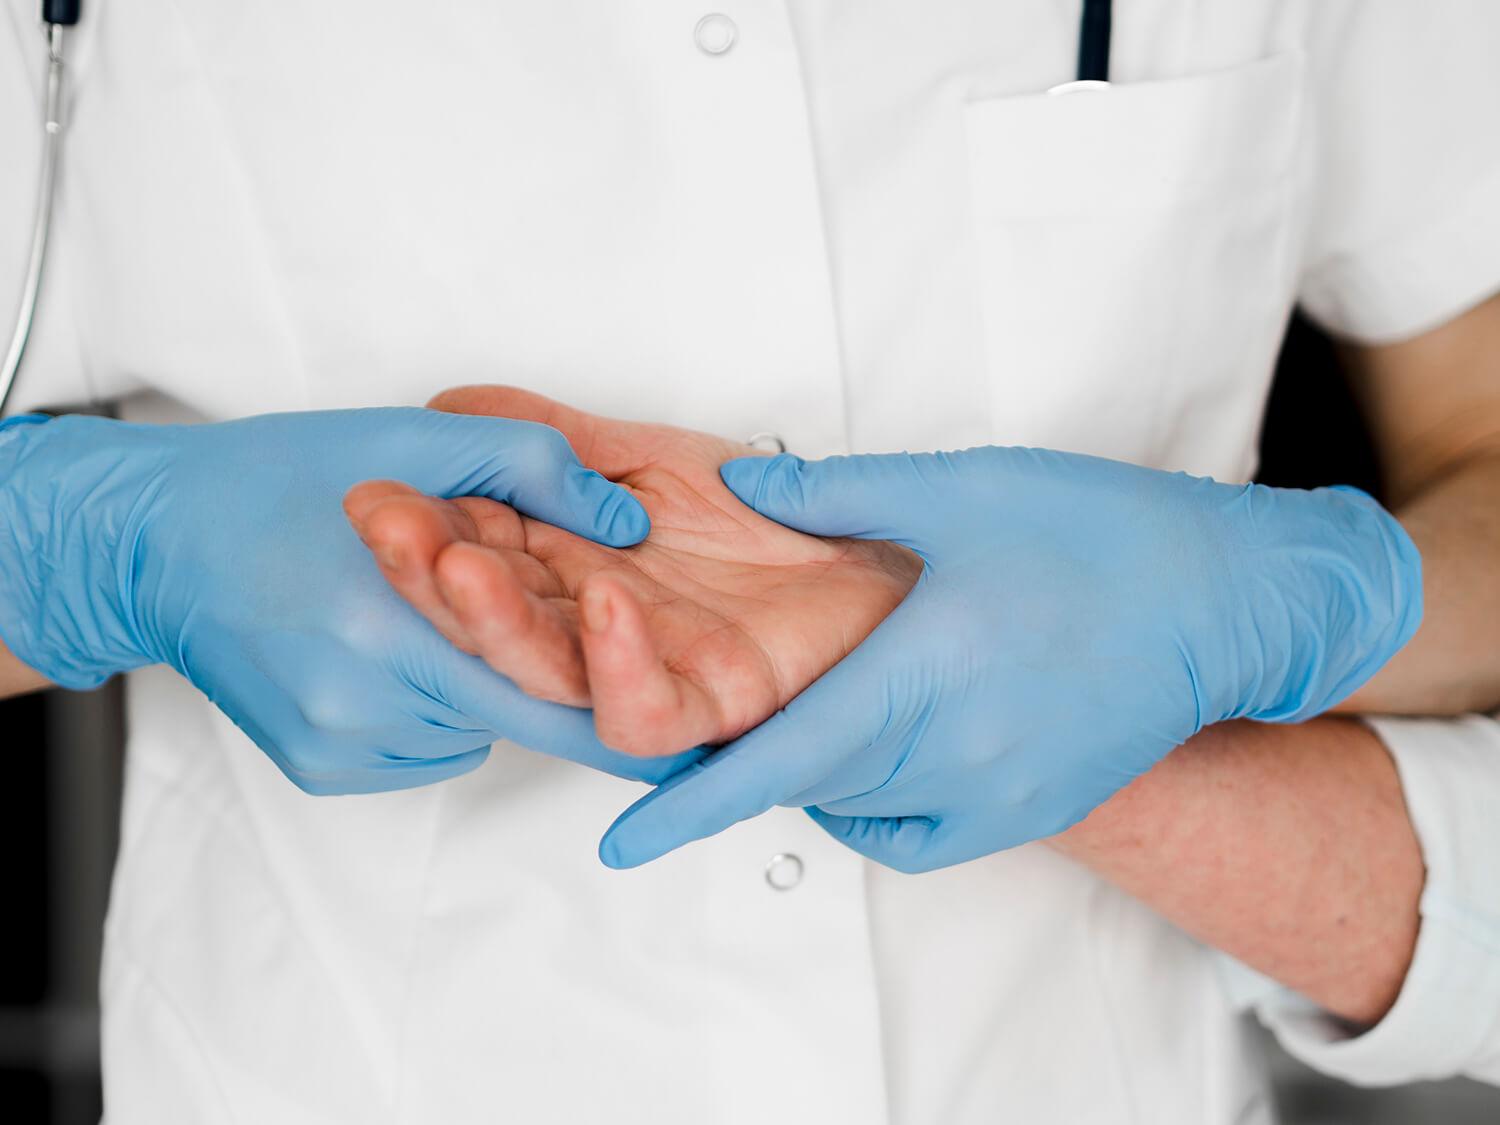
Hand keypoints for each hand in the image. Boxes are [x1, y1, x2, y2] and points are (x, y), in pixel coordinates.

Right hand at [0, 408, 691, 792]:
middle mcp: (368, 709)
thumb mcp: (415, 439)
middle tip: (608, 639)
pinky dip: (436, 702)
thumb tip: (625, 526)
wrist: (152, 541)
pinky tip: (397, 644)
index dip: (625, 693)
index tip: (685, 706)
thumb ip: (533, 466)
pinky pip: (424, 747)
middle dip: (556, 669)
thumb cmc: (275, 481)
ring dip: (484, 676)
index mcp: (396, 630)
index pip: (551, 692)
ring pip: (470, 726)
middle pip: (515, 711)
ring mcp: (341, 748)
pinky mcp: (320, 768)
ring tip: (438, 605)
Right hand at [345, 386, 922, 754]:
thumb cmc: (757, 519)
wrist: (870, 553)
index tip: (374, 494)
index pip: (472, 565)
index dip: (422, 536)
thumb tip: (446, 406)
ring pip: (550, 679)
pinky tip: (605, 601)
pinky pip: (648, 713)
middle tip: (390, 527)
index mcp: (560, 581)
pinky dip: (619, 664)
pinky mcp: (710, 711)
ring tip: (465, 565)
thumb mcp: (639, 455)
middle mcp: (588, 638)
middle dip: (432, 581)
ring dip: (502, 628)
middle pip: (492, 627)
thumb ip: (547, 437)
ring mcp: (645, 678)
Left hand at [599, 447, 1422, 871]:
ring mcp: (996, 798)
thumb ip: (837, 492)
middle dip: (748, 759)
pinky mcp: (1031, 814)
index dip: (689, 806)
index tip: (618, 844)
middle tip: (713, 713)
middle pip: (807, 783)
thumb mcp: (960, 491)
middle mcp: (953, 758)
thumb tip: (742, 487)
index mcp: (920, 678)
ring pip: (858, 808)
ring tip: (810, 704)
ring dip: (813, 769)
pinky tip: (879, 744)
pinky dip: (874, 803)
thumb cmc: (1102, 537)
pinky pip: (916, 834)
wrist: (1230, 603)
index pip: (776, 762)